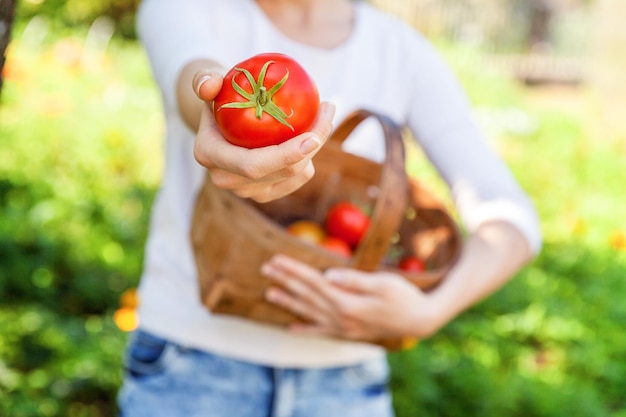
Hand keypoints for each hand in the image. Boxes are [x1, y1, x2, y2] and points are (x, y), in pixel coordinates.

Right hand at [191, 70, 335, 202]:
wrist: (220, 124)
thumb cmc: (219, 98)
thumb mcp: (209, 84)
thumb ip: (204, 79)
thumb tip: (211, 83)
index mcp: (210, 156)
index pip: (253, 165)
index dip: (285, 156)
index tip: (313, 137)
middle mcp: (226, 179)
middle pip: (281, 172)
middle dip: (311, 147)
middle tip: (327, 112)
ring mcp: (247, 191)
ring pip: (294, 175)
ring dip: (315, 147)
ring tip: (323, 114)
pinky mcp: (265, 193)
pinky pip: (298, 178)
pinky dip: (310, 157)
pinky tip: (314, 132)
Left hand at [261, 255, 442, 341]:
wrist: (420, 321)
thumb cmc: (404, 297)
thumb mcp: (383, 283)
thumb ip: (354, 280)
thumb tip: (328, 275)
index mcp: (348, 303)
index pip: (313, 282)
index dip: (293, 270)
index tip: (276, 259)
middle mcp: (341, 318)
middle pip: (307, 296)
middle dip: (285, 281)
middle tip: (265, 269)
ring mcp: (343, 328)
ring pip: (309, 314)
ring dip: (289, 303)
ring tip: (269, 293)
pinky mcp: (348, 334)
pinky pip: (321, 332)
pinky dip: (305, 330)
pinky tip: (290, 328)